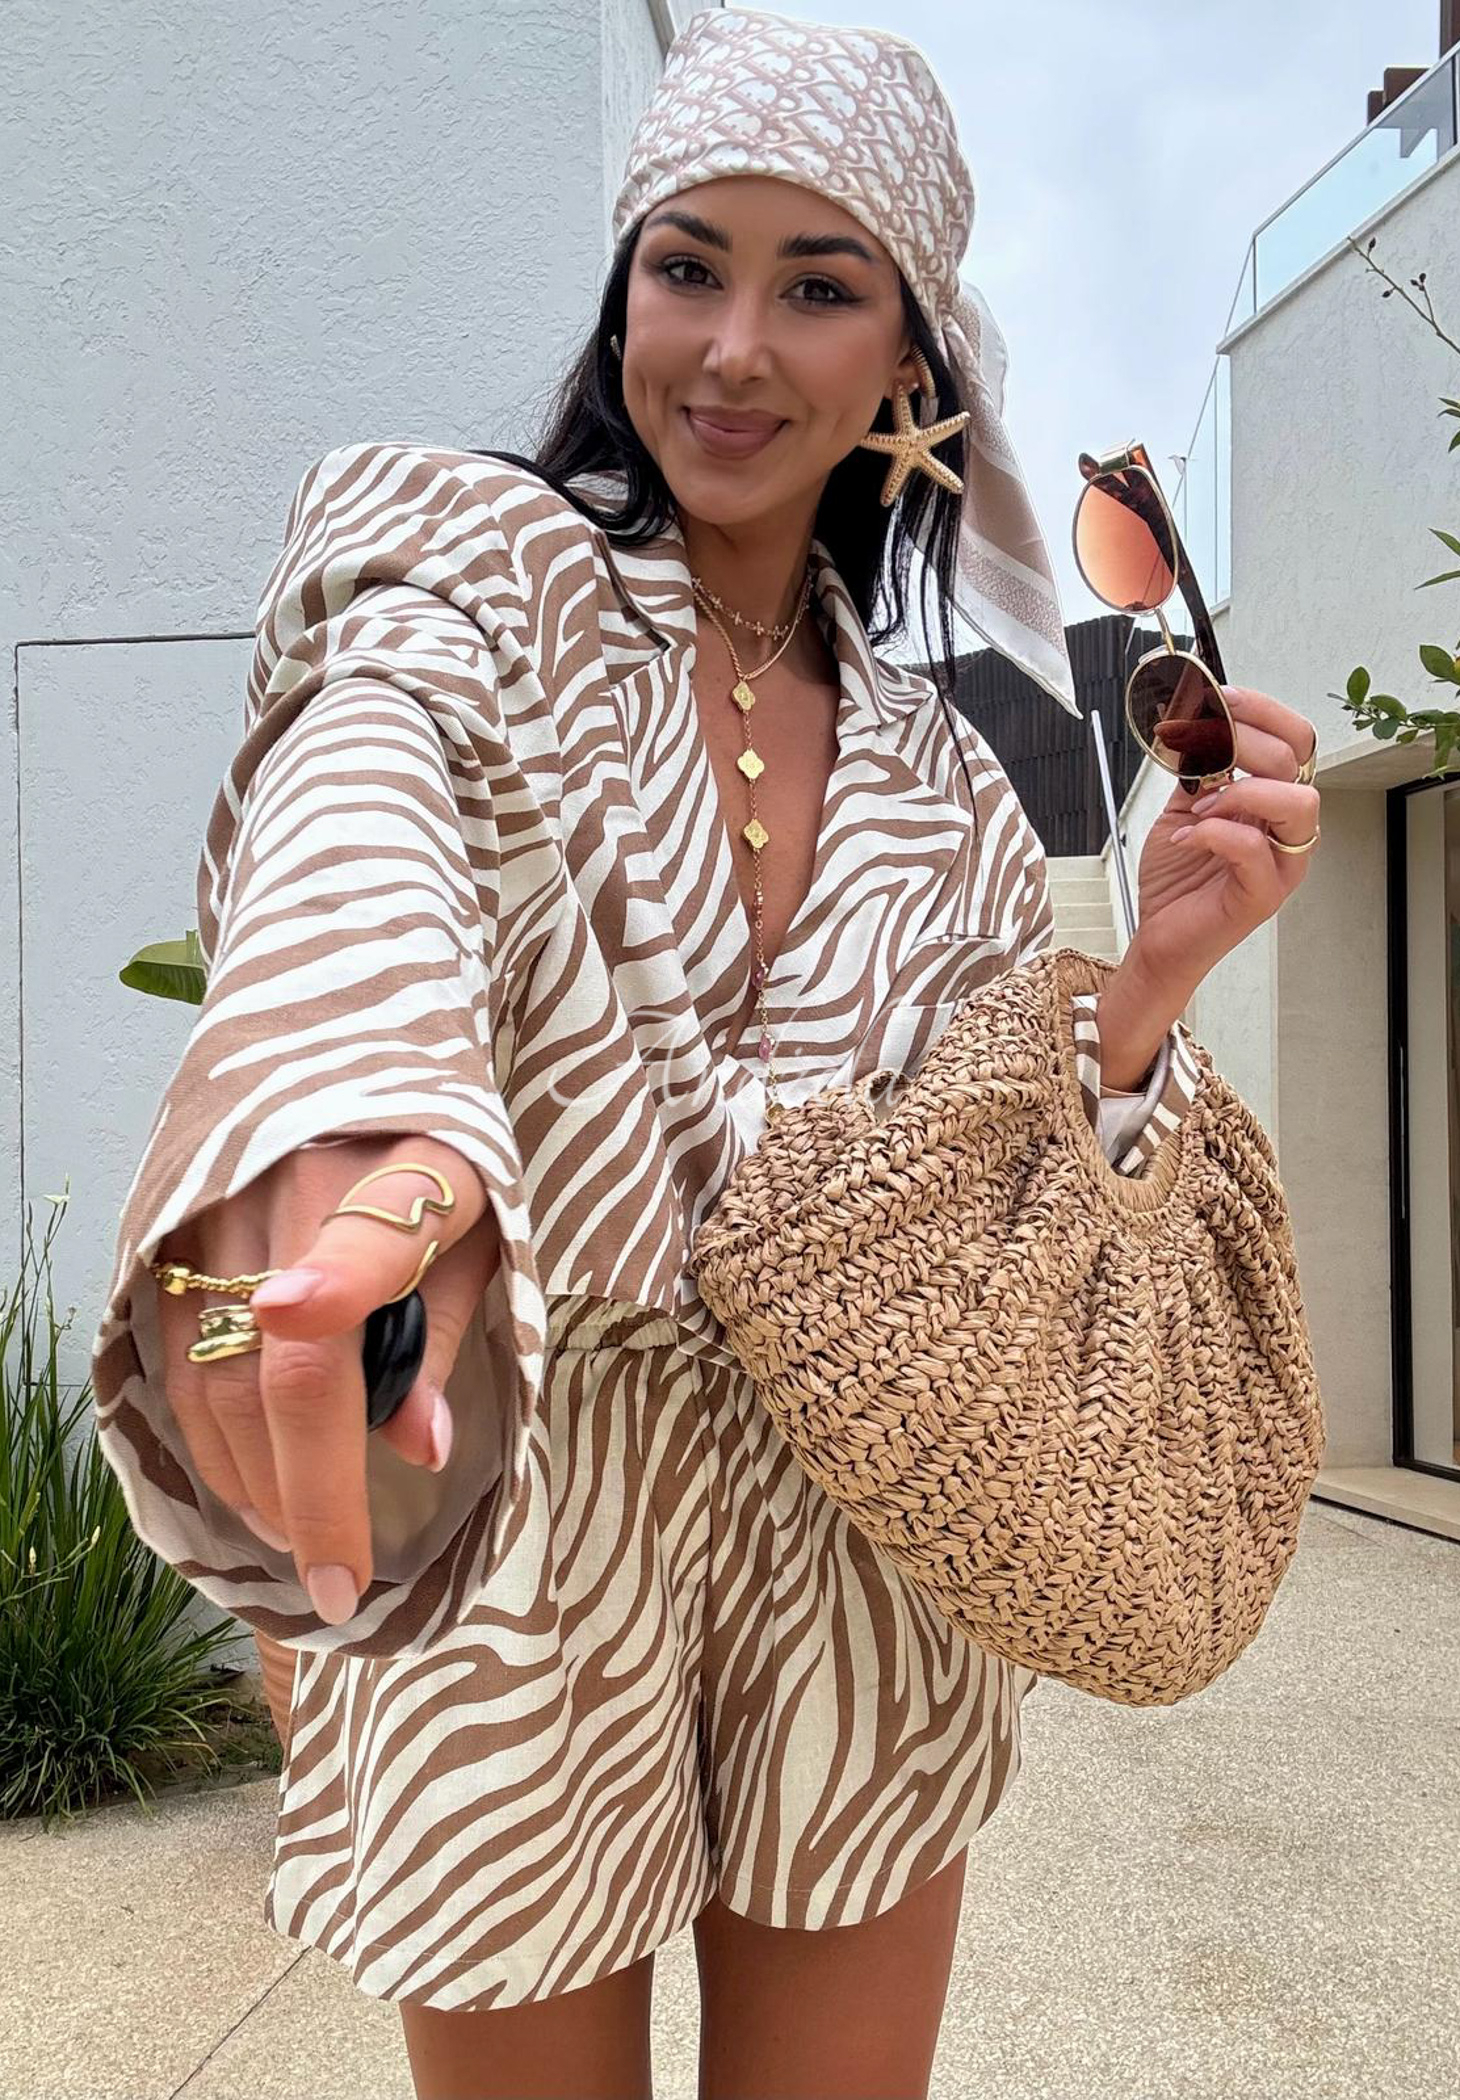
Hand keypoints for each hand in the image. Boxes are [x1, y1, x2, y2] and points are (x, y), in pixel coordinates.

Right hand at [154, 1133, 499, 1620]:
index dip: (334, 1280)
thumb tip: (420, 1450)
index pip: (365, 1234)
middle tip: (337, 1577)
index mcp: (400, 1175)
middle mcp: (292, 1191)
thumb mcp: (473, 1226)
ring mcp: (217, 1213)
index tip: (297, 1316)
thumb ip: (440, 1329)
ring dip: (254, 1476)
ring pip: (217, 1373)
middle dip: (308, 1490)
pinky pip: (176, 1356)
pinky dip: (209, 1434)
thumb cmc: (427, 1156)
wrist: (340, 1053)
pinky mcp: (168, 1233)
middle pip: (282, 1363)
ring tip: (297, 1536)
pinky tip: (245, 1479)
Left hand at [1129, 683, 1319, 995]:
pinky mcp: (1261, 895)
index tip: (1221, 698)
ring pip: (1297, 805)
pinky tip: (1184, 837)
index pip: (1298, 741)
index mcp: (1277, 803)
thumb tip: (1194, 720)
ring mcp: (1282, 865)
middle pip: (1297, 763)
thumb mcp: (1184, 807)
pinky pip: (1252, 847)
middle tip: (1202, 744)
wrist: (1159, 935)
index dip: (1264, 712)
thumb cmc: (1179, 876)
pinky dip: (1212, 832)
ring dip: (1242, 791)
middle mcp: (1290, 831)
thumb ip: (1198, 769)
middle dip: (1244, 742)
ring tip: (1200, 805)